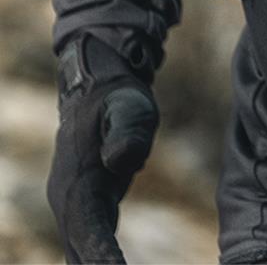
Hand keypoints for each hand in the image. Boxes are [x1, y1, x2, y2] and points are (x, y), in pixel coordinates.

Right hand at [46, 34, 158, 264]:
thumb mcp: (130, 107)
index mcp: (78, 182)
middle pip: (80, 251)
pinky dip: (99, 261)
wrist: (96, 87)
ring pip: (80, 251)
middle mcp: (68, 200)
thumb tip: (121, 161)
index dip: (101, 258)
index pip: (89, 231)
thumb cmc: (117, 97)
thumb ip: (128, 131)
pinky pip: (91, 242)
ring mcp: (72, 205)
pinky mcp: (85, 205)